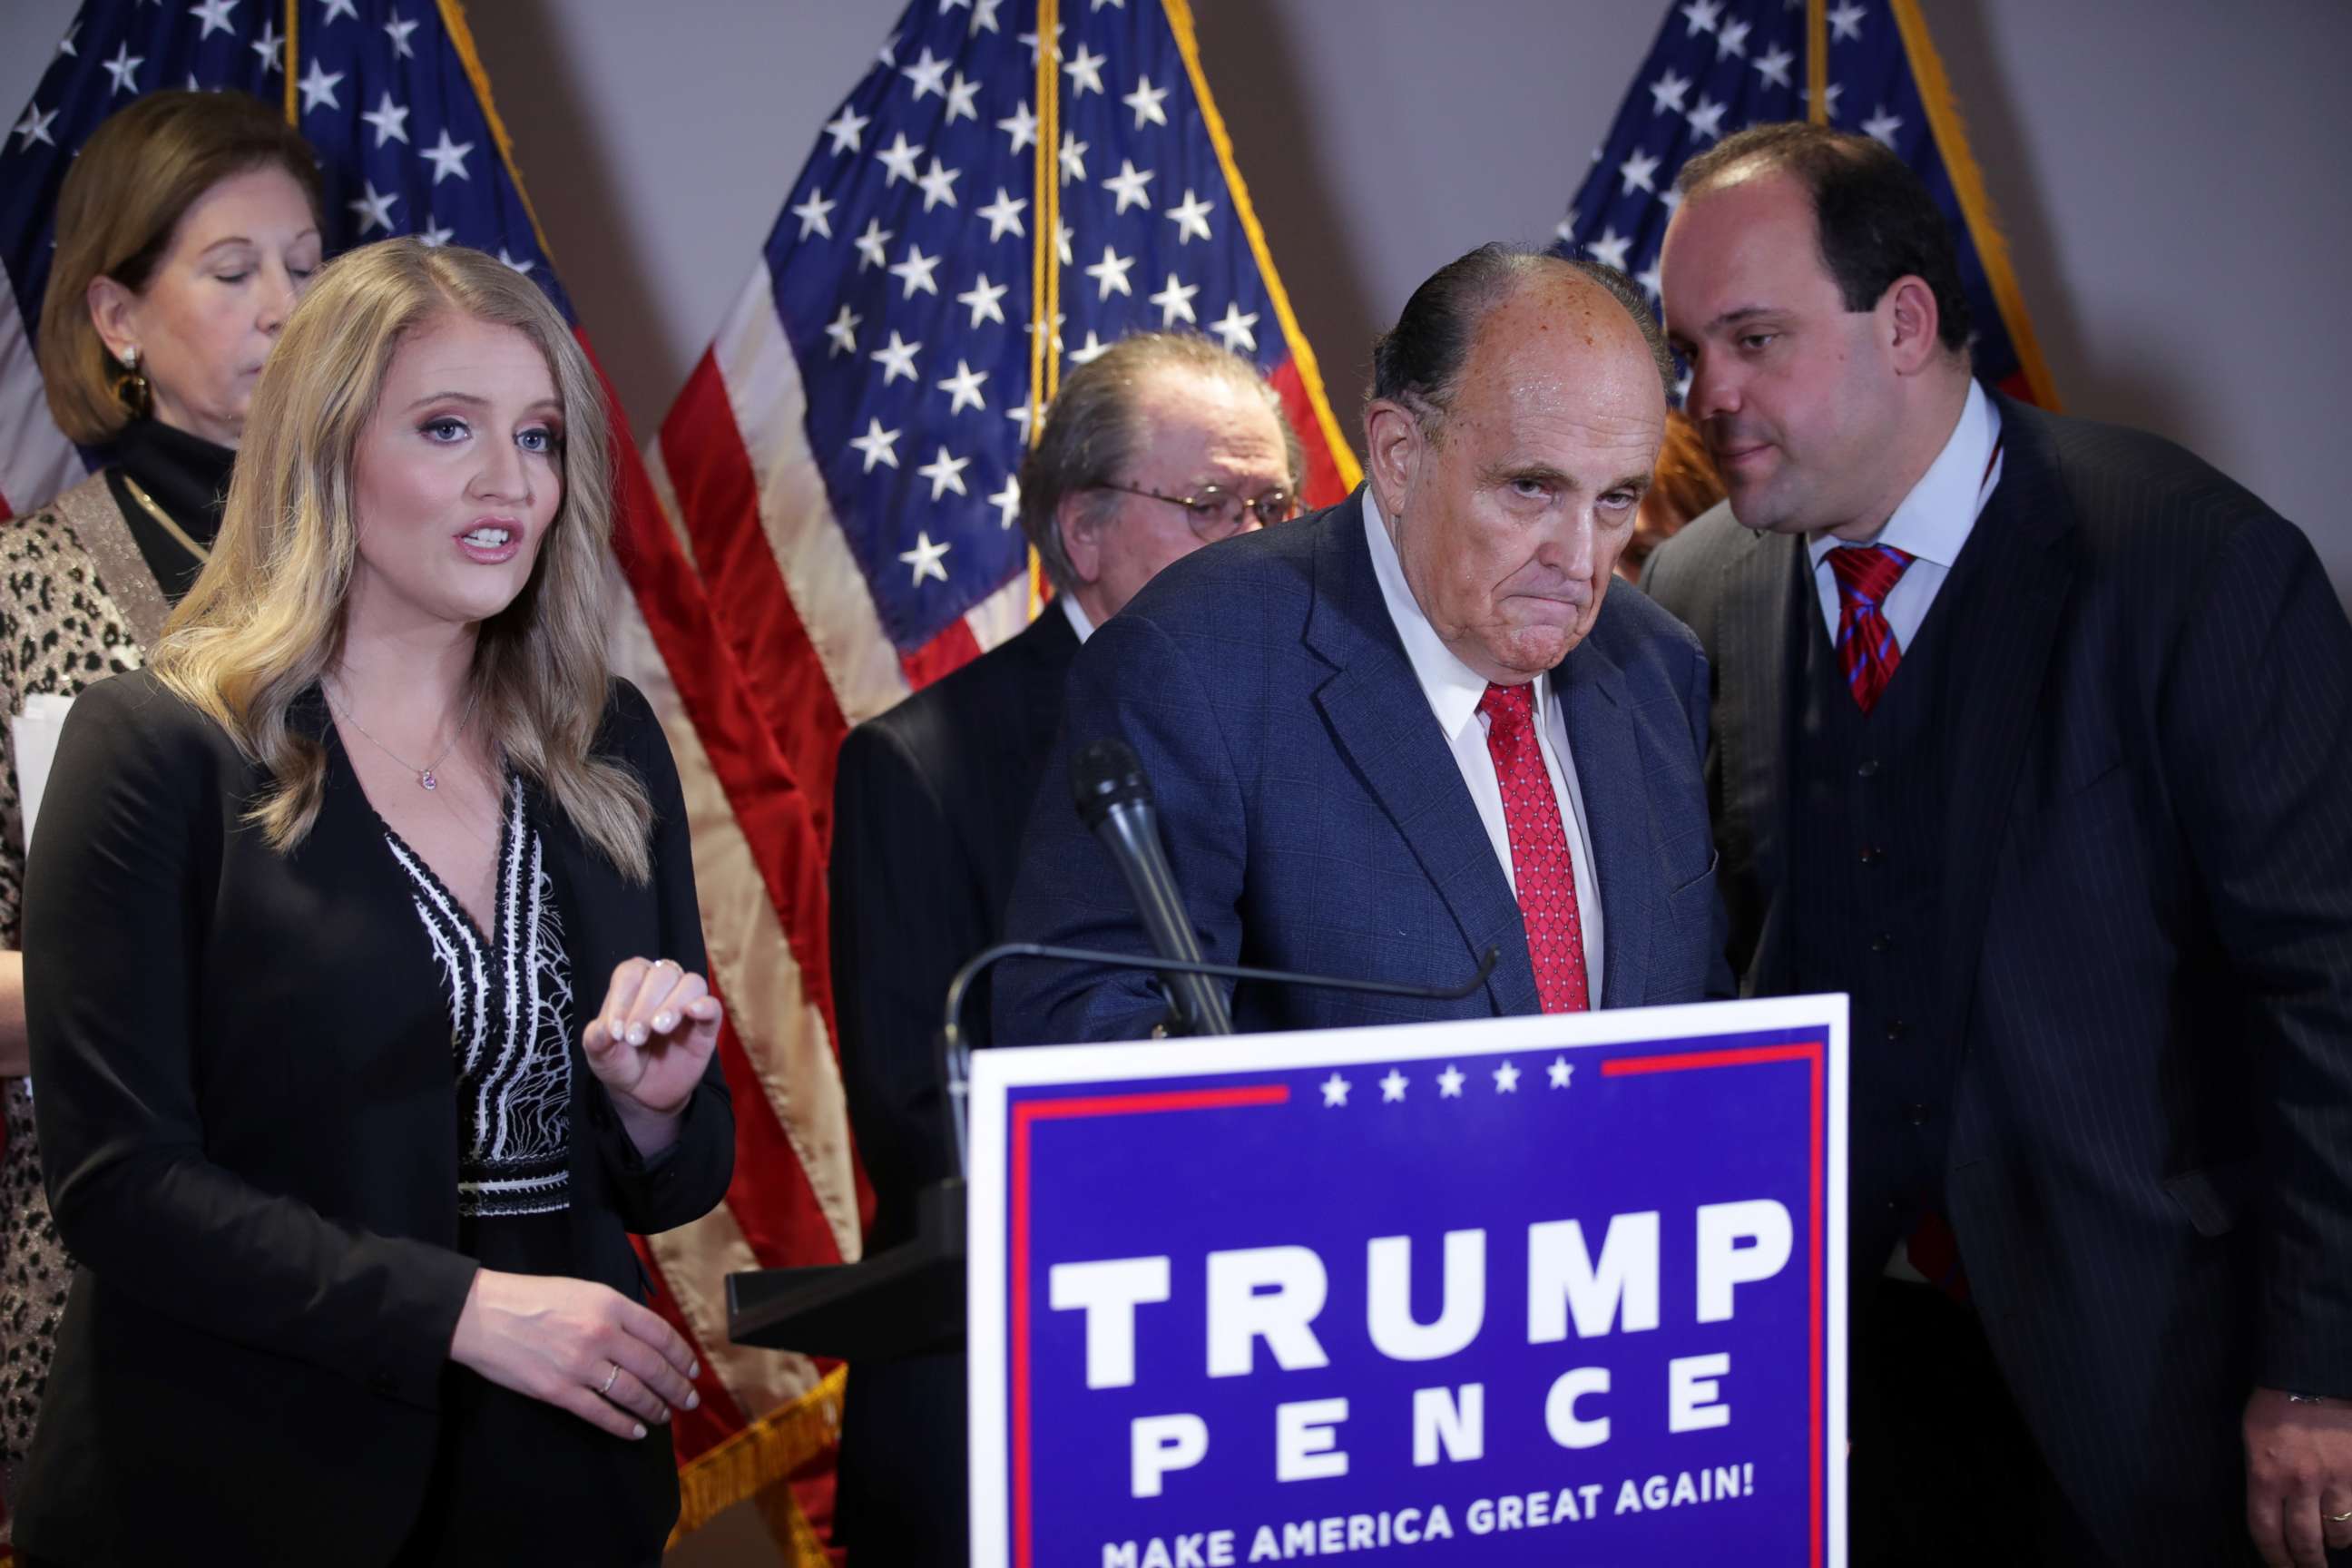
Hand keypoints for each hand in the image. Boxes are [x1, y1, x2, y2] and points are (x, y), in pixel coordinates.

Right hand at [449, 1269, 700, 1439]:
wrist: (483, 1315)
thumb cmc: (533, 1298)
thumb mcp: (583, 1289)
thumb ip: (616, 1312)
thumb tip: (647, 1336)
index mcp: (609, 1304)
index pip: (661, 1334)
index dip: (682, 1355)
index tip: (692, 1369)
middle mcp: (601, 1334)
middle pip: (653, 1367)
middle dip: (677, 1387)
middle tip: (689, 1400)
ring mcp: (580, 1365)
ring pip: (632, 1393)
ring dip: (655, 1408)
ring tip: (665, 1416)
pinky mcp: (559, 1391)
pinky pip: (601, 1413)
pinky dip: (623, 1425)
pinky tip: (636, 1430)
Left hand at [584, 956, 722, 1154]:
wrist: (643, 1092)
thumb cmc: (621, 1062)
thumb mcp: (601, 1055)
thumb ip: (597, 1040)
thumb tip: (604, 1029)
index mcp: (633, 984)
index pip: (630, 974)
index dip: (623, 998)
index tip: (615, 1031)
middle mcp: (662, 986)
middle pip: (662, 974)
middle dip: (646, 1004)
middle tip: (635, 1037)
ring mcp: (687, 1003)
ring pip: (691, 983)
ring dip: (674, 1004)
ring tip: (660, 1028)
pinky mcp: (707, 1025)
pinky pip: (713, 1006)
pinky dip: (705, 1006)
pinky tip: (693, 1012)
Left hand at [2245, 1386, 2351, 1566]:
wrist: (2312, 1376)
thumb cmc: (2274, 1404)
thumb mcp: (2251, 1439)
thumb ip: (2260, 1476)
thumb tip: (2268, 1510)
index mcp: (2264, 1474)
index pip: (2265, 1532)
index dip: (2273, 1558)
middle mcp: (2299, 1483)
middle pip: (2304, 1542)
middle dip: (2306, 1563)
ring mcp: (2334, 1480)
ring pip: (2337, 1533)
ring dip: (2333, 1542)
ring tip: (2329, 1541)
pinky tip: (2348, 1523)